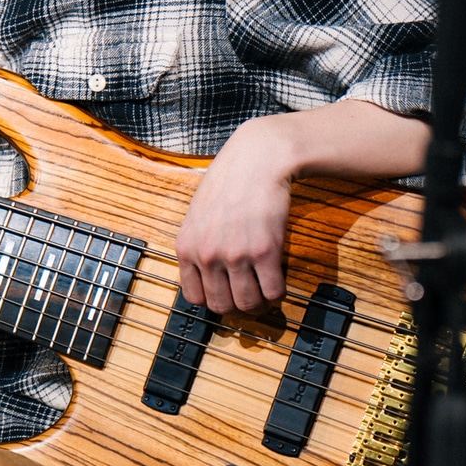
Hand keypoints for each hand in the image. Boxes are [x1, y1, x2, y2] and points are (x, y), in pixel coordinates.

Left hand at [173, 115, 299, 315]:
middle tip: (251, 296)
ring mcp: (236, 255)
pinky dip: (278, 293)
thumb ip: (198, 246)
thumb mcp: (197, 215)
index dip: (214, 300)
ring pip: (249, 304)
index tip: (227, 294)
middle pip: (222, 306)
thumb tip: (208, 277)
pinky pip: (273, 291)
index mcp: (186, 248)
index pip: (195, 298)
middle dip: (239, 306)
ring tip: (266, 292)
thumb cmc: (229, 182)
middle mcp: (207, 255)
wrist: (257, 159)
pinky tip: (279, 280)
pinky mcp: (265, 251)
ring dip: (260, 303)